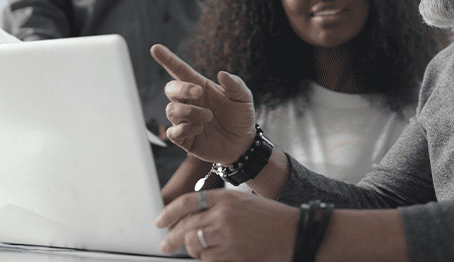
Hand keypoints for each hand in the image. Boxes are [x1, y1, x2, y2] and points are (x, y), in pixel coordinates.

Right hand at [151, 44, 255, 164]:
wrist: (242, 143)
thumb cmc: (240, 117)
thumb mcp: (243, 98)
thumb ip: (235, 85)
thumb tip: (222, 74)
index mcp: (200, 87)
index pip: (179, 70)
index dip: (167, 59)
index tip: (155, 48)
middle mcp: (189, 102)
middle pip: (171, 89)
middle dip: (182, 89)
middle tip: (199, 92)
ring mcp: (185, 120)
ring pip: (172, 110)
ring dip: (189, 112)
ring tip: (208, 117)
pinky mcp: (184, 138)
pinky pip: (173, 132)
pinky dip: (184, 129)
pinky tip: (199, 129)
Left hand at [156, 189, 296, 261]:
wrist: (293, 232)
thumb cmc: (272, 218)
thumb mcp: (243, 203)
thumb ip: (218, 208)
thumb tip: (191, 220)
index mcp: (225, 197)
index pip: (186, 202)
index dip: (168, 212)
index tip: (160, 221)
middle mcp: (222, 214)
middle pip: (184, 226)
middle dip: (169, 238)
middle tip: (164, 245)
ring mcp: (226, 235)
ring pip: (192, 244)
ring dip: (190, 250)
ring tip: (192, 251)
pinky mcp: (231, 254)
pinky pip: (207, 259)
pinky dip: (206, 259)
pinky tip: (212, 256)